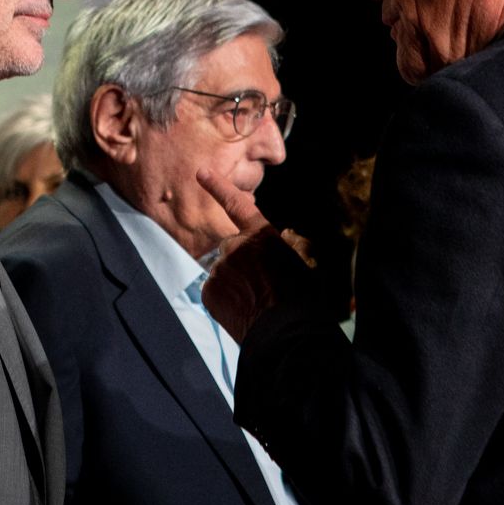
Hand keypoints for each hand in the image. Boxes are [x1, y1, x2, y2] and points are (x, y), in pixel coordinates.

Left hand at [197, 171, 316, 344]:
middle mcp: (236, 245)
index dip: (218, 186)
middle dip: (241, 261)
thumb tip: (285, 239)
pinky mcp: (209, 290)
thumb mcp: (302, 263)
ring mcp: (220, 268)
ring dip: (235, 281)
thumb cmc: (301, 298)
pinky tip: (242, 310)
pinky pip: (215, 290)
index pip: (237, 204)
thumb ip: (286, 247)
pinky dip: (225, 299)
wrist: (286, 332)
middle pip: (232, 247)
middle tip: (261, 284)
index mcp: (261, 235)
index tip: (201, 172)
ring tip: (255, 301)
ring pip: (223, 270)